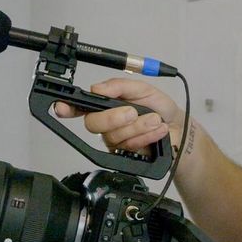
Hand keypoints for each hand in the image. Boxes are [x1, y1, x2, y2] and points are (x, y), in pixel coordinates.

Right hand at [54, 78, 185, 154]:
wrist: (179, 129)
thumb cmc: (159, 107)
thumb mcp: (143, 89)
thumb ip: (120, 87)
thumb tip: (98, 88)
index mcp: (105, 105)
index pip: (79, 107)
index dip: (67, 108)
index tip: (62, 108)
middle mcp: (105, 124)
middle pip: (93, 124)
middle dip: (114, 118)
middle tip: (133, 112)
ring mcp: (114, 141)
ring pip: (114, 136)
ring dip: (138, 127)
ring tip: (155, 120)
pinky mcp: (125, 155)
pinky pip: (128, 146)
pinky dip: (146, 136)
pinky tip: (157, 131)